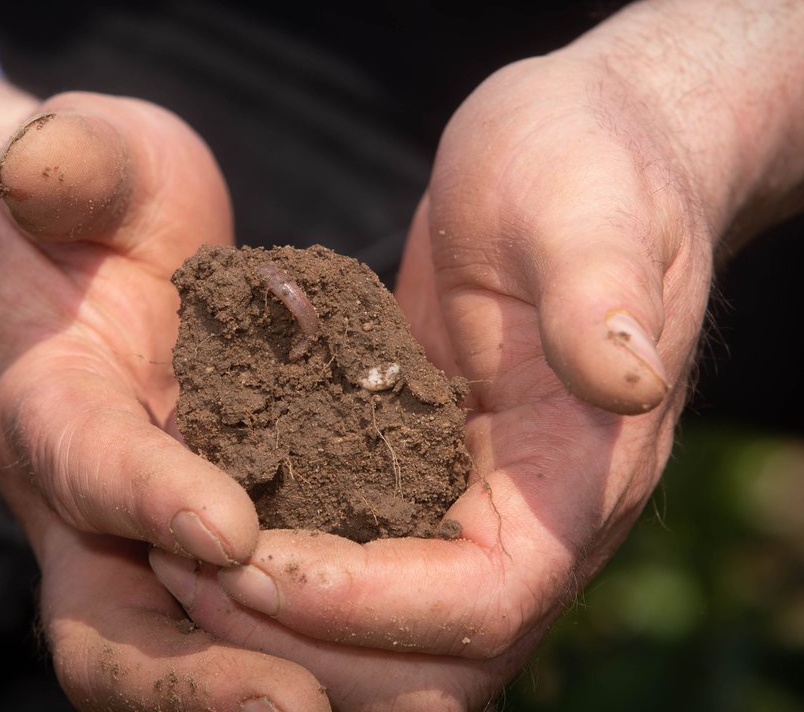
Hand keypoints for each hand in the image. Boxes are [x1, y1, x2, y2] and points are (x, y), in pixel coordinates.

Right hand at [0, 37, 331, 709]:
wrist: (83, 265)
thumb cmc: (88, 207)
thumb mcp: (83, 164)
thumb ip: (69, 166)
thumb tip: (47, 167)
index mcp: (41, 403)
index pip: (83, 463)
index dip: (146, 497)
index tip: (230, 527)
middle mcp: (83, 502)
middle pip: (110, 631)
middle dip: (194, 679)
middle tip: (296, 707)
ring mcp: (141, 541)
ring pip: (181, 655)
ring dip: (259, 692)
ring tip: (365, 711)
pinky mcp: (205, 544)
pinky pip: (244, 627)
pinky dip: (309, 659)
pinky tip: (406, 672)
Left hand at [147, 48, 712, 710]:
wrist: (583, 147)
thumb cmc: (593, 164)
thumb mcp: (592, 209)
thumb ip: (603, 293)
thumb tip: (626, 376)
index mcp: (581, 477)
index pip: (482, 602)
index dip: (368, 606)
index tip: (255, 562)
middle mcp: (532, 514)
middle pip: (427, 655)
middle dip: (306, 634)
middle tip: (189, 573)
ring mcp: (476, 497)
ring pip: (385, 625)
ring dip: (284, 613)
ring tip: (177, 554)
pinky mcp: (425, 465)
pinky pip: (357, 547)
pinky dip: (286, 555)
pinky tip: (206, 502)